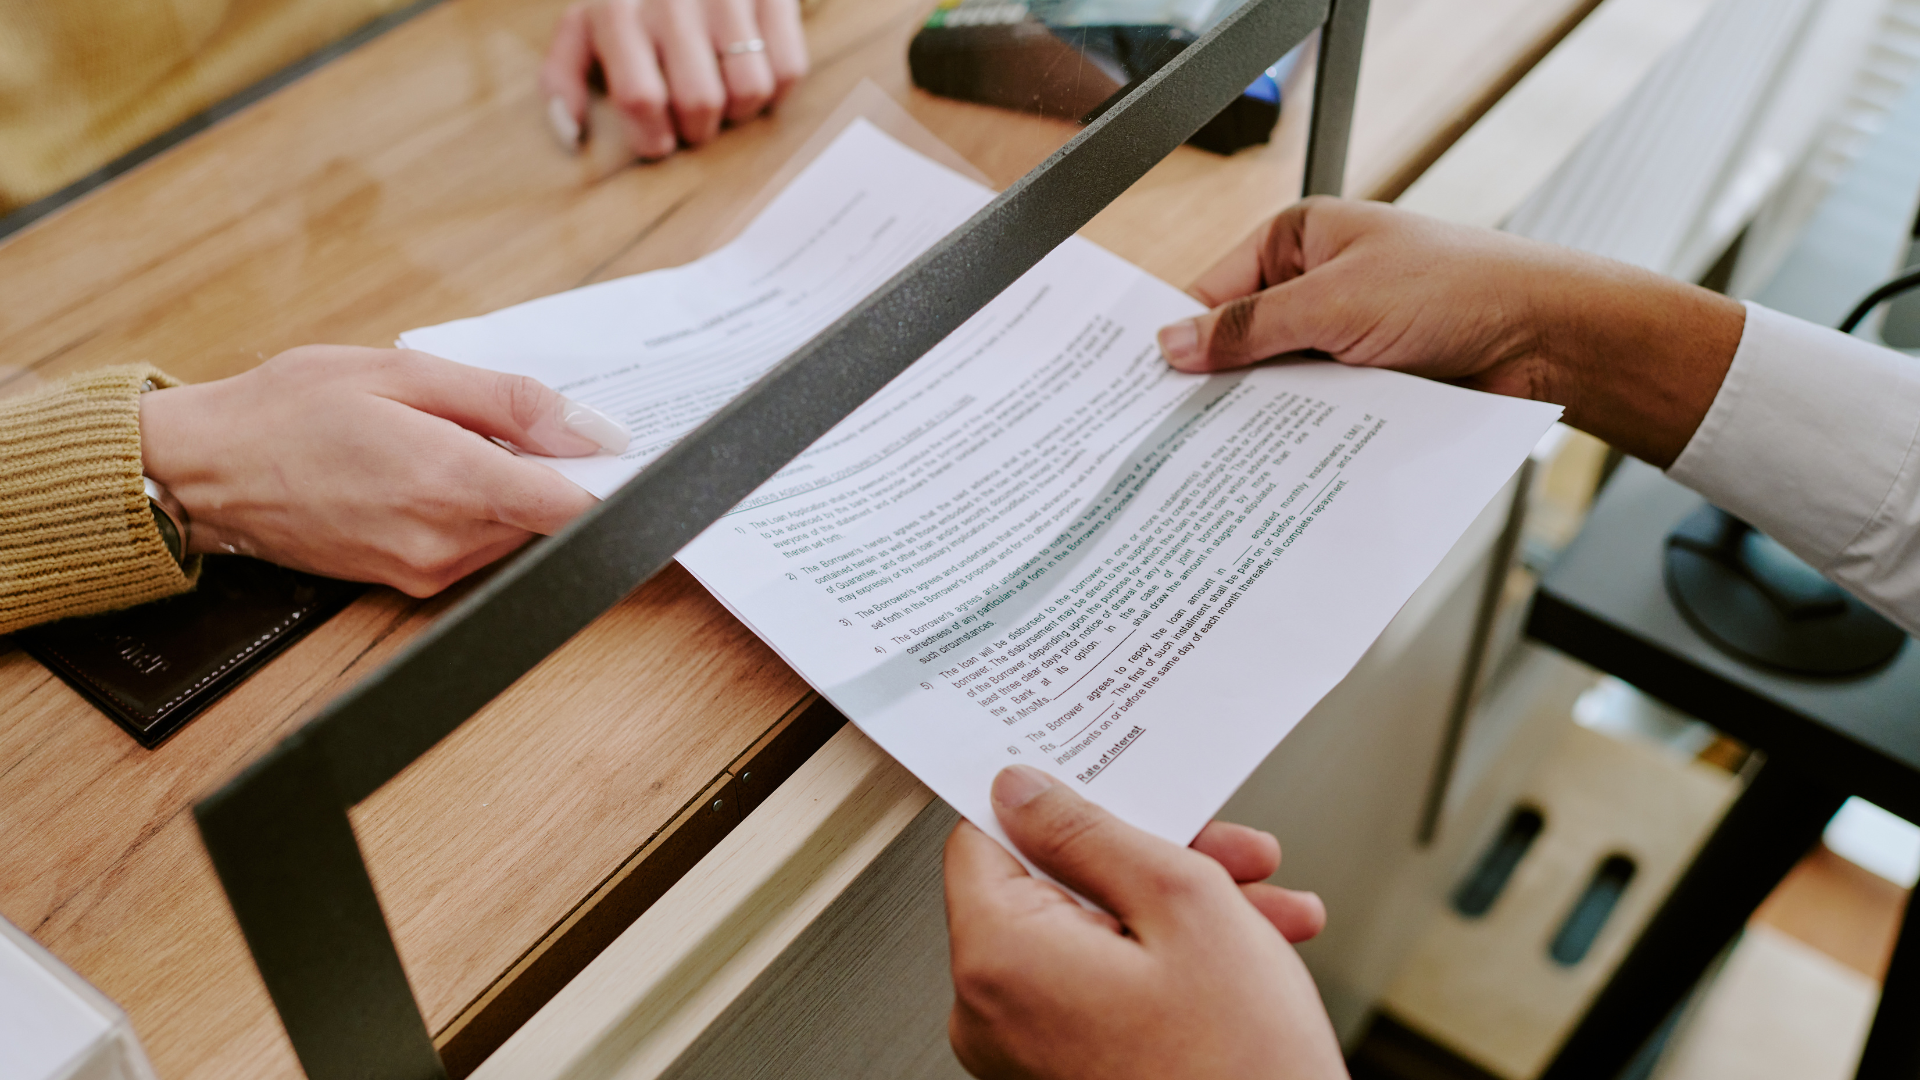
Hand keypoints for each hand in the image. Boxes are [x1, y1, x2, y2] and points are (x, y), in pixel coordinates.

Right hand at [138, 346, 628, 596]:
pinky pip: (477, 548)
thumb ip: (509, 402)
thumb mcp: (405, 373)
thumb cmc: (290, 408)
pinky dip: (477, 511)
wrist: (204, 470)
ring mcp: (427, 572)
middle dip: (554, 472)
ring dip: (512, 491)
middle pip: (550, 519)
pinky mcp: (410, 584)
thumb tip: (592, 429)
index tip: (628, 456)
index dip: (613, 482)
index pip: (573, 506)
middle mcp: (445, 543)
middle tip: (522, 422)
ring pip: (516, 534)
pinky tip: (434, 470)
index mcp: (450, 483)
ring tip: (456, 439)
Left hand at [541, 0, 807, 159]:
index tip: (659, 140)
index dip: (654, 138)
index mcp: (618, 11)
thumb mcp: (585, 23)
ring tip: (724, 94)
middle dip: (698, 128)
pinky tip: (755, 71)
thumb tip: (571, 135)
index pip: (641, 99)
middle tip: (692, 117)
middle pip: (700, 102)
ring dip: (740, 111)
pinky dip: (776, 88)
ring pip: (749, 90)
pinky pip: (789, 69)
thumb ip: (563, 76)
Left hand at [944, 764, 1347, 1079]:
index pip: (985, 834)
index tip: (1111, 784)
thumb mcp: (1184, 905)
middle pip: (1055, 884)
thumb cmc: (1238, 1070)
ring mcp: (1025, 1048)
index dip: (1056, 800)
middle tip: (1230, 854)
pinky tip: (1249, 952)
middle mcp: (992, 1010)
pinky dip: (1170, 964)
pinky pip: (1102, 986)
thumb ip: (1092, 833)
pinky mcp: (1063, 1070)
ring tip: (1266, 911)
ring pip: (1095, 933)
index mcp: (1000, 957)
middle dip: (1156, 858)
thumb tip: (1024, 790)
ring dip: (1182, 911)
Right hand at [1154, 197, 1746, 467]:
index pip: (1213, 290)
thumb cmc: (1459, 288)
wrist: (1547, 338)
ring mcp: (1341, 339)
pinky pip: (1314, 414)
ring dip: (1261, 416)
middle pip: (1239, 343)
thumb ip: (1250, 328)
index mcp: (1299, 240)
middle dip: (1216, 384)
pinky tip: (1272, 464)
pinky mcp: (1366, 386)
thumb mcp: (1338, 301)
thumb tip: (1174, 344)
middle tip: (1169, 433)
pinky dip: (1298, 435)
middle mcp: (1316, 287)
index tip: (1144, 386)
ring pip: (1275, 385)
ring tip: (1215, 457)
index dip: (1180, 337)